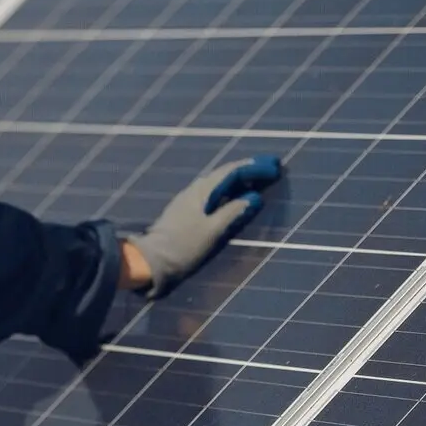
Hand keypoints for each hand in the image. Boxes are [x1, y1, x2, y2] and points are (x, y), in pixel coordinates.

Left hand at [125, 156, 283, 298]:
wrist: (152, 259)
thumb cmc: (184, 246)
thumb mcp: (212, 231)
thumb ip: (233, 213)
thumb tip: (254, 197)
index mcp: (202, 191)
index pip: (231, 172)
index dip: (254, 168)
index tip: (274, 166)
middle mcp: (195, 189)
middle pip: (225, 173)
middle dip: (248, 169)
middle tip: (270, 167)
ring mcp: (189, 199)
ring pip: (218, 182)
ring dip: (239, 178)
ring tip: (258, 179)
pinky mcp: (186, 210)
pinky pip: (213, 192)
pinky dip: (229, 189)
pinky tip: (234, 194)